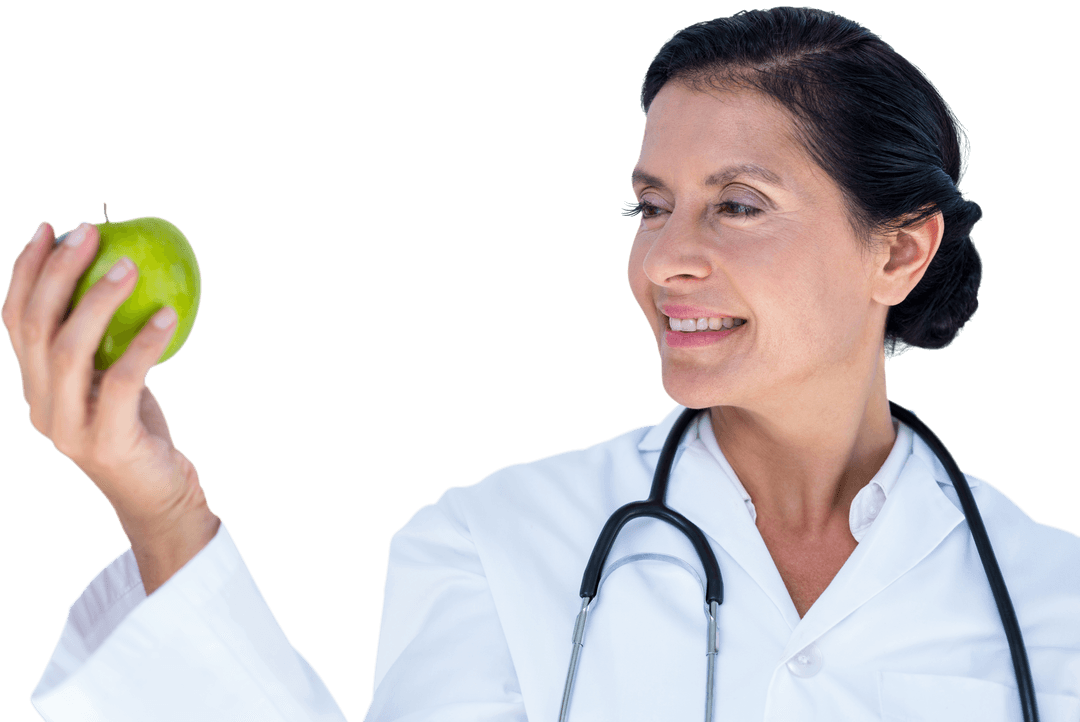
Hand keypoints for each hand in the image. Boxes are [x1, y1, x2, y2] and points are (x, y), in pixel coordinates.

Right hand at [2, 221, 209, 544]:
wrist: (157, 497)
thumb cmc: (137, 429)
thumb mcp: (109, 382)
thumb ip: (100, 344)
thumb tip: (119, 269)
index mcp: (34, 387)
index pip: (14, 320)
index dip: (25, 271)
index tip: (47, 227)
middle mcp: (40, 406)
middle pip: (35, 328)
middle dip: (56, 272)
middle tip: (88, 232)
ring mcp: (69, 429)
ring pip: (69, 351)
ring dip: (98, 301)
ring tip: (128, 266)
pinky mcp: (107, 443)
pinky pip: (123, 382)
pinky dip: (143, 344)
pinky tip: (166, 316)